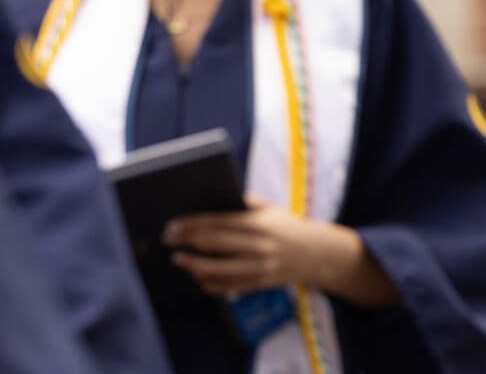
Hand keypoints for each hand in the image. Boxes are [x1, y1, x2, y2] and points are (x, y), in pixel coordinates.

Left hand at [165, 194, 318, 296]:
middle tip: (169, 239)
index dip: (192, 225)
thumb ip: (245, 203)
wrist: (316, 254)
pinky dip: (208, 284)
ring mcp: (259, 267)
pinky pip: (228, 287)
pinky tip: (197, 276)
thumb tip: (212, 198)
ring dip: (193, 266)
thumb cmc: (287, 227)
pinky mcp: (259, 283)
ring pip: (218, 270)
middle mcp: (258, 246)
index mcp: (259, 223)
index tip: (173, 225)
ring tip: (179, 260)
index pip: (218, 223)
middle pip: (214, 245)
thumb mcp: (270, 209)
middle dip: (187, 242)